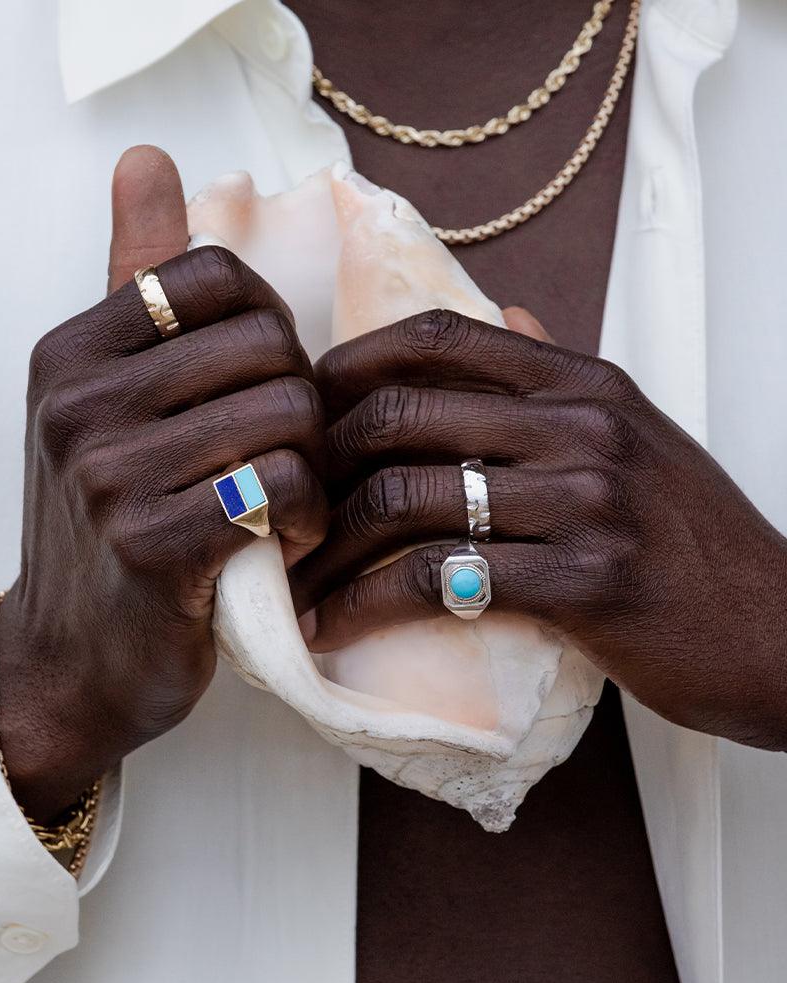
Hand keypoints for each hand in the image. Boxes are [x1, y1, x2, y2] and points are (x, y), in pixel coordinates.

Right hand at [0, 147, 327, 819]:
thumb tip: (147, 158)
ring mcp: (109, 476)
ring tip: (288, 501)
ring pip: (286, 413)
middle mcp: (79, 403)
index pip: (219, 274)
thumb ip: (135, 282)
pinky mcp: (152, 549)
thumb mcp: (106, 399)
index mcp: (72, 352)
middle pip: (268, 344)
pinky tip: (287, 541)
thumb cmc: (111, 524)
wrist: (71, 660)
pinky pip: (284, 486)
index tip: (263, 384)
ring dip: (313, 463)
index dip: (270, 324)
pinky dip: (308, 517)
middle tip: (288, 454)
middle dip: (302, 401)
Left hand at [291, 308, 786, 749]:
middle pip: (400, 414)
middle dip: (317, 465)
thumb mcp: (634, 431)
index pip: (438, 333)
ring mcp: (584, 501)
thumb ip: (558, 375)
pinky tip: (333, 626)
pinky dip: (366, 604)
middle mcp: (579, 425)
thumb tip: (504, 318)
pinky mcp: (584, 581)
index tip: (301, 412)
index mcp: (580, 382)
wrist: (778, 626)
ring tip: (293, 583)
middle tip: (283, 509)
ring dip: (328, 548)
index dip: (348, 364)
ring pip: (407, 498)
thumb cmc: (688, 536)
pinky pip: (439, 579)